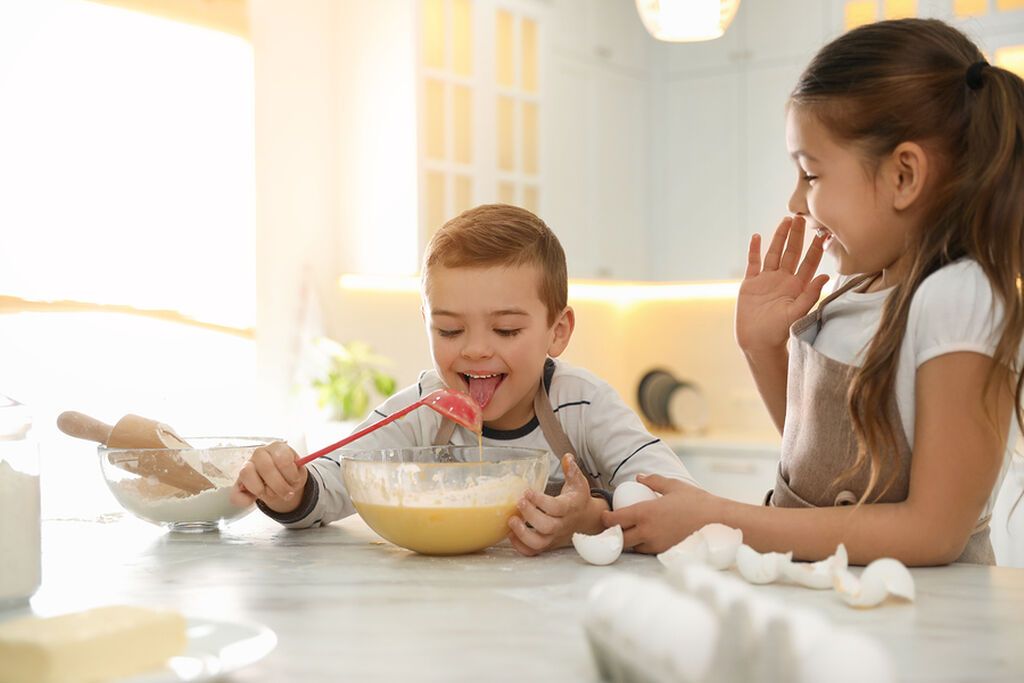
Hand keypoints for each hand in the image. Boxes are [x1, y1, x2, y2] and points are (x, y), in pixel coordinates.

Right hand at [231, 441, 308, 512]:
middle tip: (288, 494)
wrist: (283, 483)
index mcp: (277, 447)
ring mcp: (247, 466)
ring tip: (272, 495)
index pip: (281, 457)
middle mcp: (260, 453)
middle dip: (279, 486)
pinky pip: (235, 492)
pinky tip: (252, 500)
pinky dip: (244, 500)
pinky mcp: (239, 482)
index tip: (295, 481)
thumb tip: (297, 467)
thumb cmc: (290, 475)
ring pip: (247, 474)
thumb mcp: (299, 473)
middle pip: (265, 467)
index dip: (290, 473)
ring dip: (262, 490)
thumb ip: (297, 471)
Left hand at [507, 454, 606, 555]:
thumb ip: (572, 470)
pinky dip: (520, 546)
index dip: (541, 501)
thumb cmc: (577, 499)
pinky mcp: (547, 544)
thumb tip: (567, 457)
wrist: (584, 519)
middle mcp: (562, 525)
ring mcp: (554, 537)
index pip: (556, 508)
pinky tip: (510, 533)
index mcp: (569, 508)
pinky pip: (533, 551)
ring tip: (511, 520)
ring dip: (522, 534)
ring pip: (539, 543)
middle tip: (519, 502)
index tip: (528, 491)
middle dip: (530, 515)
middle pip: (547, 526)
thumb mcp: (578, 483)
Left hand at [601, 474, 715, 553]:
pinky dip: (643, 545)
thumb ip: (653, 480)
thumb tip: (639, 477)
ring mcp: (656, 543)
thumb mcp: (672, 486)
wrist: (715, 520)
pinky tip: (648, 536)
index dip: (606, 519)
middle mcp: (647, 531)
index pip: (616, 519)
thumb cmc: (695, 501)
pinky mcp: (666, 551)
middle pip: (621, 539)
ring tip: (632, 531)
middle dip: (615, 533)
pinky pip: (648, 550)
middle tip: (615, 526)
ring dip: (629, 541)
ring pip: (634, 547)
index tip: (605, 515)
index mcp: (645, 513)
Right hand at [735, 215, 829, 353]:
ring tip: (785, 221)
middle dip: (797, 235)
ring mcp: (766, 280)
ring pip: (774, 253)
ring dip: (779, 237)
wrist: (757, 342)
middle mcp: (783, 280)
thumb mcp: (797, 313)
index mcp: (797, 286)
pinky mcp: (751, 284)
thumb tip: (825, 275)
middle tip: (801, 217)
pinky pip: (753, 263)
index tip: (822, 233)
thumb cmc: (779, 332)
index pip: (808, 262)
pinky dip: (755, 250)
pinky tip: (757, 237)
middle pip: (791, 252)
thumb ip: (810, 294)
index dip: (815, 248)